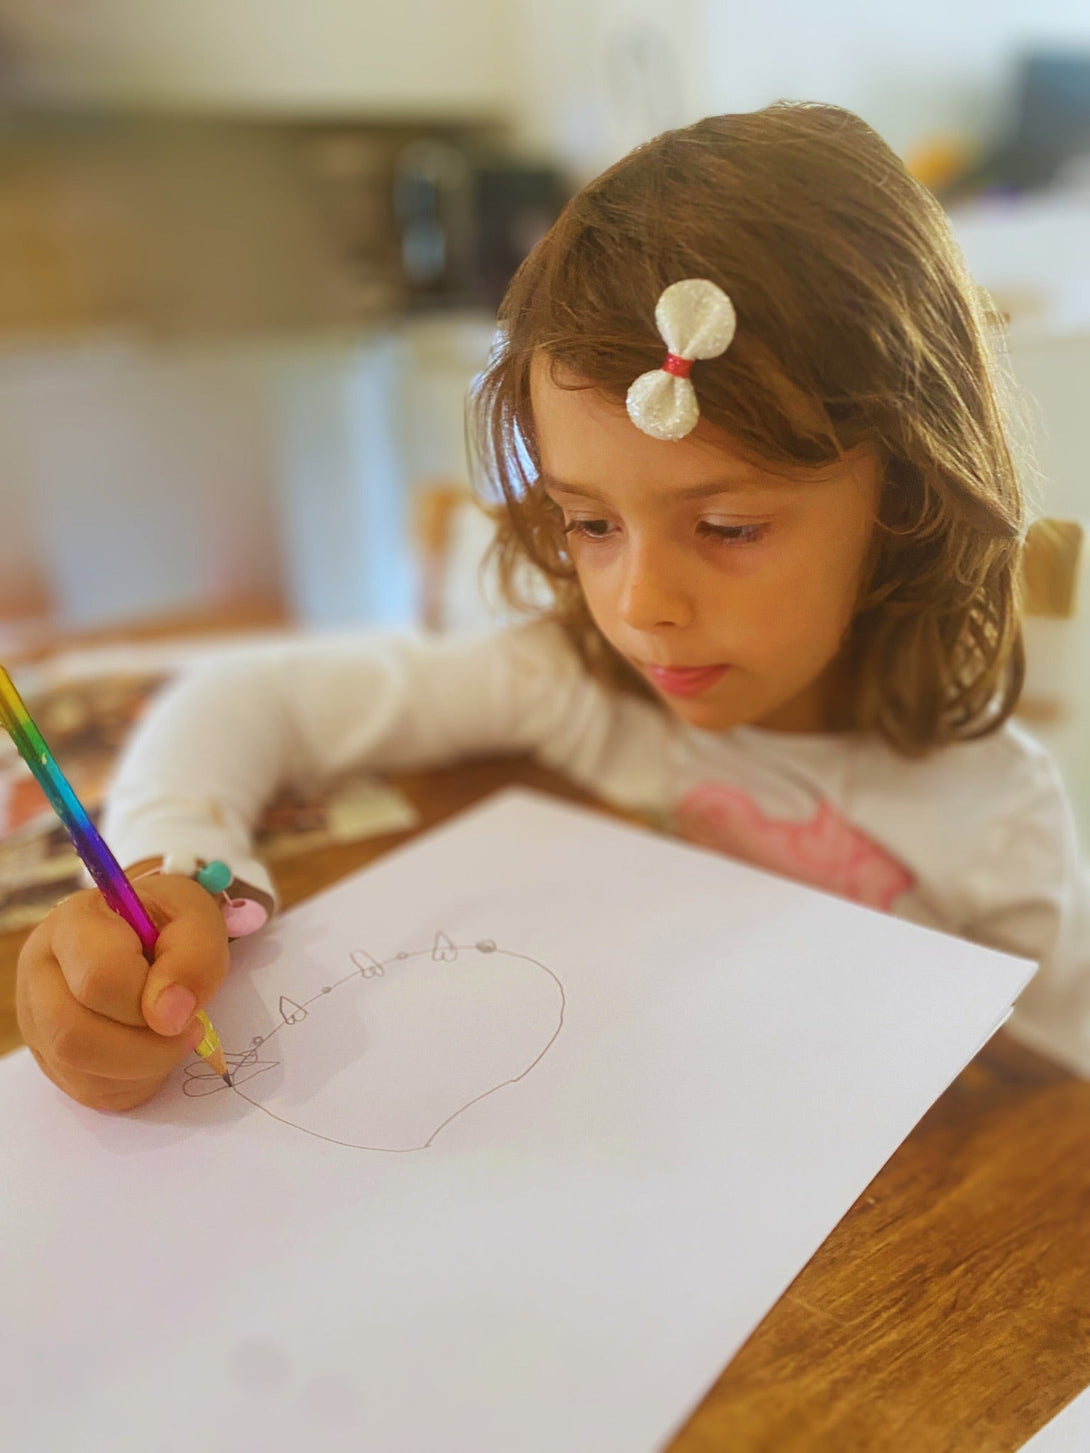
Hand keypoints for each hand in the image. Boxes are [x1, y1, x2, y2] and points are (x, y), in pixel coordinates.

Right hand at [16, 870, 230, 1111]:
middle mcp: (40, 970)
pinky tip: (153, 1052)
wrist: (153, 931)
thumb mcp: (198, 922)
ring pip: (77, 1069)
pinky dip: (133, 1082)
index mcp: (73, 923)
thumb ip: (193, 959)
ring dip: (143, 1068)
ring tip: (173, 1039)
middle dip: (146, 1048)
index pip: (98, 978)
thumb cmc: (172, 923)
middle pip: (73, 1035)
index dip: (151, 1003)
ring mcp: (37, 1017)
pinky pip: (89, 1090)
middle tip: (188, 1032)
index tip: (189, 1008)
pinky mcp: (49, 1055)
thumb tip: (169, 1017)